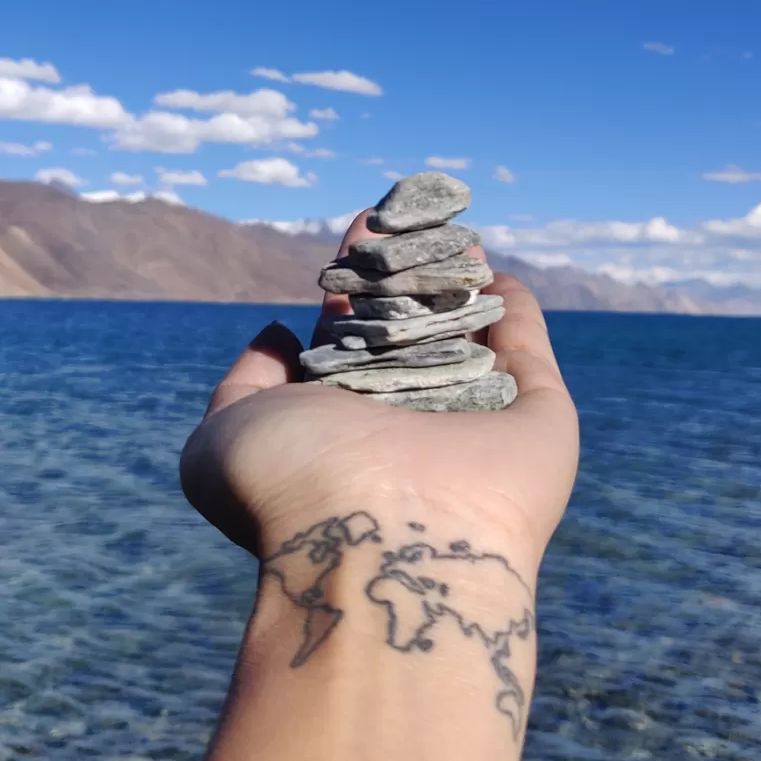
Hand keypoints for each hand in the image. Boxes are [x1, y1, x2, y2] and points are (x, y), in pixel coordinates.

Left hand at [180, 212, 578, 566]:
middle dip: (411, 273)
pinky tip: (500, 274)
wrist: (377, 546)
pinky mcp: (536, 423)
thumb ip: (244, 384)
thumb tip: (279, 336)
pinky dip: (518, 314)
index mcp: (339, 428)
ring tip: (456, 230)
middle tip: (410, 215)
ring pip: (471, 338)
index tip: (361, 227)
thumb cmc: (290, 489)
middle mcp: (406, 427)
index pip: (349, 339)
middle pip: (412, 332)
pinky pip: (530, 358)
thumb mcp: (224, 434)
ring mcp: (473, 425)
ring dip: (464, 284)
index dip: (353, 282)